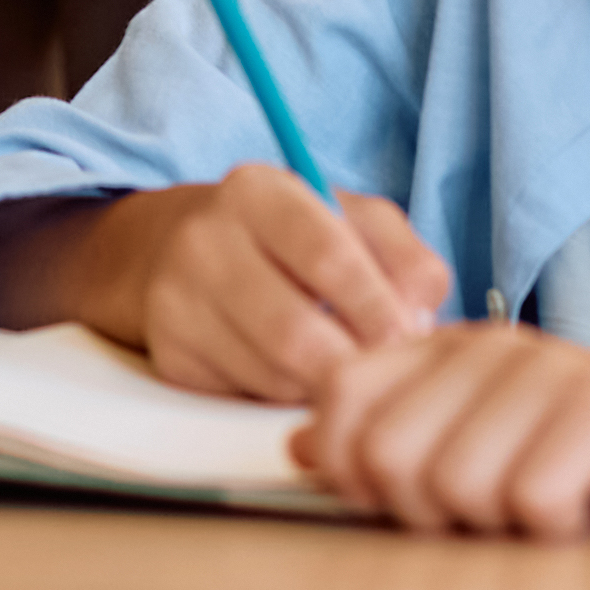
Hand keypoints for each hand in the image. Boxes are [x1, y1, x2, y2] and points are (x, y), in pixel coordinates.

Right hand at [70, 168, 450, 402]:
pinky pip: (247, 396)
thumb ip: (404, 257)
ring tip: (345, 369)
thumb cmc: (290, 238)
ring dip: (325, 386)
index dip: (376, 306)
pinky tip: (299, 374)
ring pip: (273, 374)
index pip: (326, 256)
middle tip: (384, 373)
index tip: (407, 336)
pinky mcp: (170, 355)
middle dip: (353, 362)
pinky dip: (287, 397)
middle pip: (293, 331)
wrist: (180, 251)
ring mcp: (178, 301)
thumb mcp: (351, 221)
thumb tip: (419, 319)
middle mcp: (205, 241)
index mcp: (257, 192)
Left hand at [299, 325, 589, 537]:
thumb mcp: (489, 438)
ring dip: (498, 526)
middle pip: (384, 459)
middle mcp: (487, 350)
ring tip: (546, 506)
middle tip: (490, 515)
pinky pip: (532, 503)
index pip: (339, 402)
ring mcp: (545, 374)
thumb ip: (398, 435)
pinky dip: (557, 528)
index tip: (404, 500)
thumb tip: (302, 448)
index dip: (348, 470)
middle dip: (426, 514)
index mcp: (448, 351)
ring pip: (454, 489)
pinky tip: (588, 508)